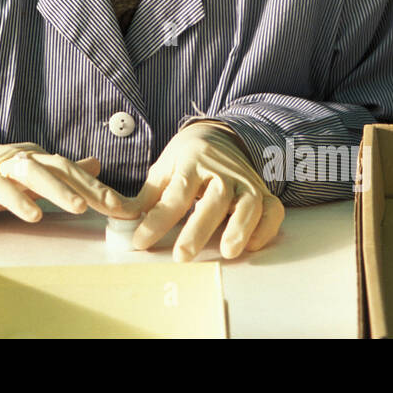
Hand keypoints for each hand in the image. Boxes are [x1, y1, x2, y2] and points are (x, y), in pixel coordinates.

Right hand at [0, 140, 137, 221]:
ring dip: (59, 189)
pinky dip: (18, 201)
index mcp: (36, 157)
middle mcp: (22, 156)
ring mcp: (0, 165)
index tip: (125, 208)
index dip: (100, 188)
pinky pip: (1, 188)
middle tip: (115, 207)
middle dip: (90, 187)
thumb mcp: (27, 176)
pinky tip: (33, 216)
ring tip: (79, 208)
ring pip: (34, 172)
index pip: (73, 170)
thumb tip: (95, 165)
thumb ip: (59, 172)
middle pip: (61, 167)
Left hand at [131, 121, 283, 261]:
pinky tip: (251, 246)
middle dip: (198, 229)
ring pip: (248, 204)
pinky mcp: (264, 192)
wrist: (219, 136)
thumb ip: (146, 196)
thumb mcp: (164, 169)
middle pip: (213, 200)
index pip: (176, 194)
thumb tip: (120, 219)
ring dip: (239, 228)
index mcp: (193, 162)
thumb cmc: (187, 159)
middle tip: (182, 256)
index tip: (140, 242)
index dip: (158, 220)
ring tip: (227, 252)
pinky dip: (265, 228)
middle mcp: (222, 171)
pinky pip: (272, 210)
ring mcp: (246, 181)